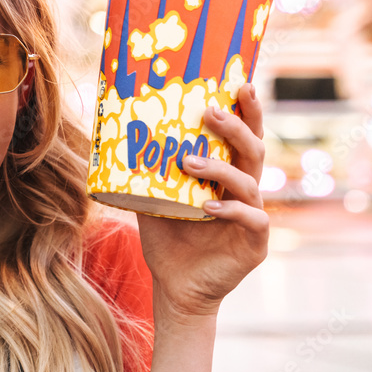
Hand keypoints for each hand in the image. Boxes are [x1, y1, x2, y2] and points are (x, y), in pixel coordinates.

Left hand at [136, 83, 268, 320]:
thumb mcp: (151, 201)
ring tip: (188, 162)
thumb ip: (145, 174)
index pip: (242, 138)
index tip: (239, 84)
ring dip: (219, 168)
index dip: (246, 111)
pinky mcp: (255, 244)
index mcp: (227, 178)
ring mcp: (253, 217)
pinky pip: (252, 219)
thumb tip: (116, 140)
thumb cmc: (167, 241)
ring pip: (250, 182)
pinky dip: (229, 210)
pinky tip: (207, 207)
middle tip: (211, 111)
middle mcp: (245, 192)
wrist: (174, 287)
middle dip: (237, 127)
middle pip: (254, 150)